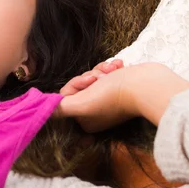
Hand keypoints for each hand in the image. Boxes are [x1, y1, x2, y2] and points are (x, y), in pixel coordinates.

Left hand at [57, 63, 188, 132]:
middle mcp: (97, 112)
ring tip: (114, 72)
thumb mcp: (80, 103)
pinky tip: (119, 67)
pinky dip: (112, 68)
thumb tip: (41, 107)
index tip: (88, 81)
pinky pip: (107, 73)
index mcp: (86, 120)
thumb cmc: (114, 95)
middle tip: (101, 78)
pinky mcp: (121, 88)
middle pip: (80, 85)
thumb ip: (59, 107)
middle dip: (90, 76)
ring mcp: (110, 100)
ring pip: (93, 76)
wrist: (147, 84)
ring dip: (101, 70)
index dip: (77, 84)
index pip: (68, 95)